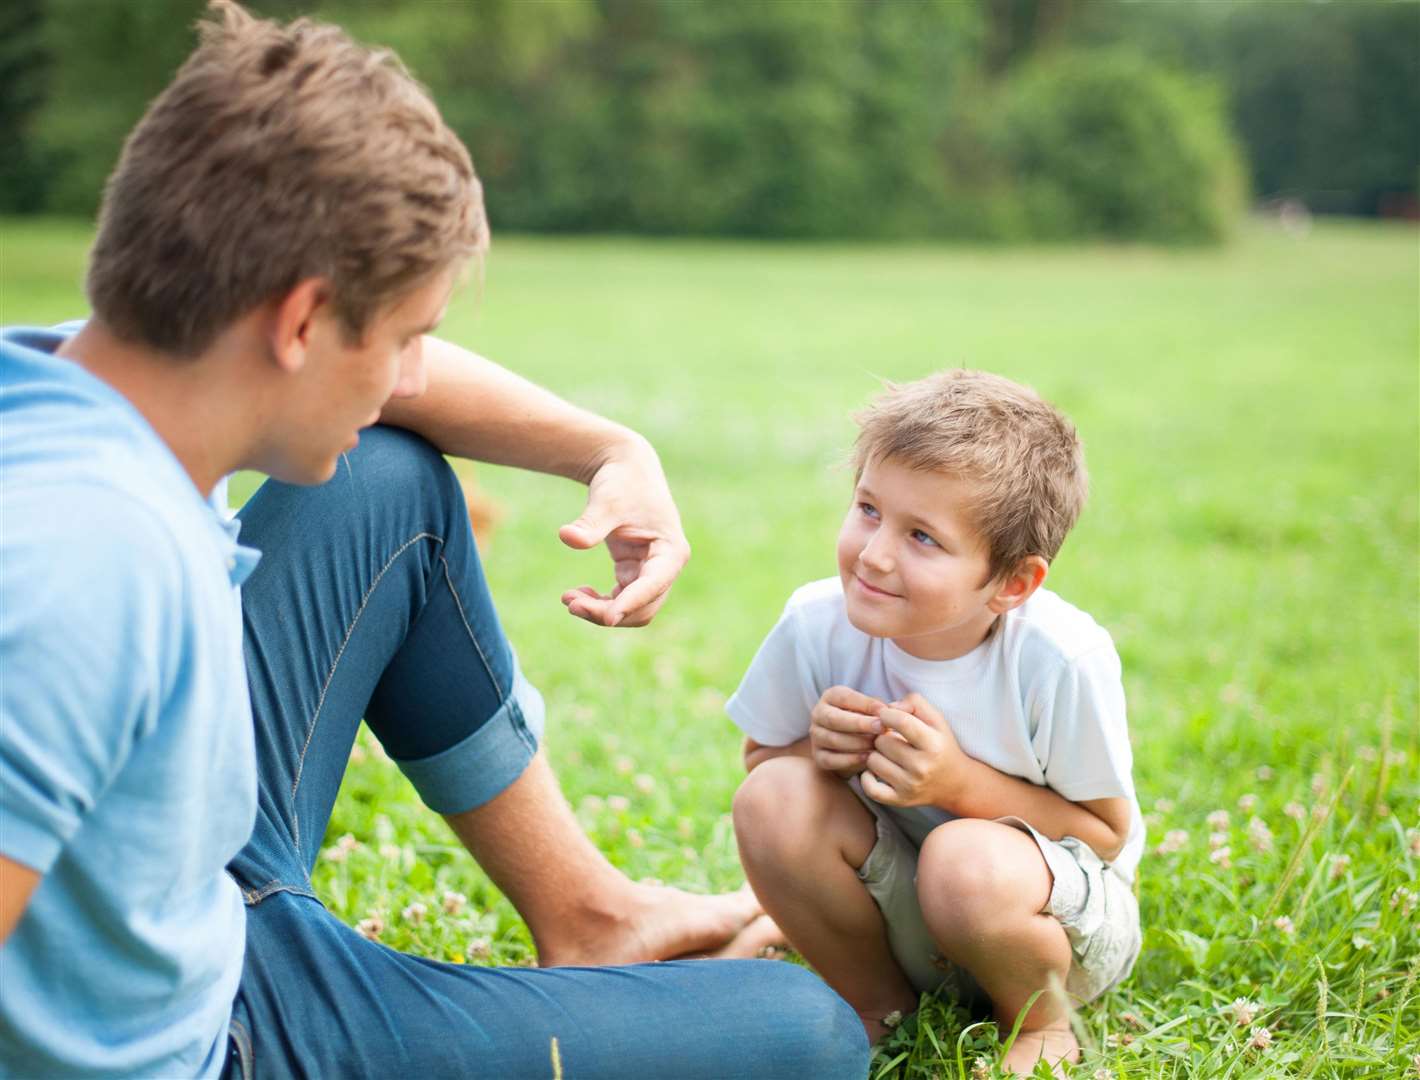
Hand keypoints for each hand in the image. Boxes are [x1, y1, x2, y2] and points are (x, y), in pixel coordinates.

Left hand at [558, 438, 689, 627]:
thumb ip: (590, 524)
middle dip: (609, 612)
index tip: (607, 618)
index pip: (653, 585)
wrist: (624, 469)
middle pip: (643, 606)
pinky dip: (599, 603)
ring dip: (601, 611)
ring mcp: (651, 572)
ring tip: (568, 599)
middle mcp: (666, 567)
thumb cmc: (621, 482)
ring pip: (631, 609)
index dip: (630, 603)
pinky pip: (619, 600)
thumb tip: (567, 537)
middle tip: (570, 603)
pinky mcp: (635, 573)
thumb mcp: (607, 501)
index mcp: (671, 551)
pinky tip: (576, 594)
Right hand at [809, 686, 884, 777]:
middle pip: (834, 718)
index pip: (845, 698)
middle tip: (881, 728)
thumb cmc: (867, 724)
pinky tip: (867, 759)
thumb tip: (896, 709)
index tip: (886, 712)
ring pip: (832, 739)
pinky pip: (831, 759)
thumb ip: (884, 708)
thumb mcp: (873, 711)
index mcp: (831, 697)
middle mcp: (819, 714)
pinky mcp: (818, 756)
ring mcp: (816, 736)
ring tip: (877, 745)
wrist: (851, 749)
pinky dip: (850, 760)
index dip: (866, 704)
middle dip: (860, 724)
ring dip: (857, 743)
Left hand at [860, 692, 968, 807]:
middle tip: (892, 739)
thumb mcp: (936, 719)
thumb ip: (915, 703)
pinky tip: (876, 771)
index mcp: (933, 745)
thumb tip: (889, 707)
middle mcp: (922, 768)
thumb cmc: (941, 745)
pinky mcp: (900, 800)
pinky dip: (867, 778)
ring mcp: (909, 786)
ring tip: (889, 754)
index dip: (887, 714)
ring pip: (872, 761)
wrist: (955, 784)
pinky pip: (870, 788)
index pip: (901, 721)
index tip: (886, 715)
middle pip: (882, 741)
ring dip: (877, 755)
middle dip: (883, 736)